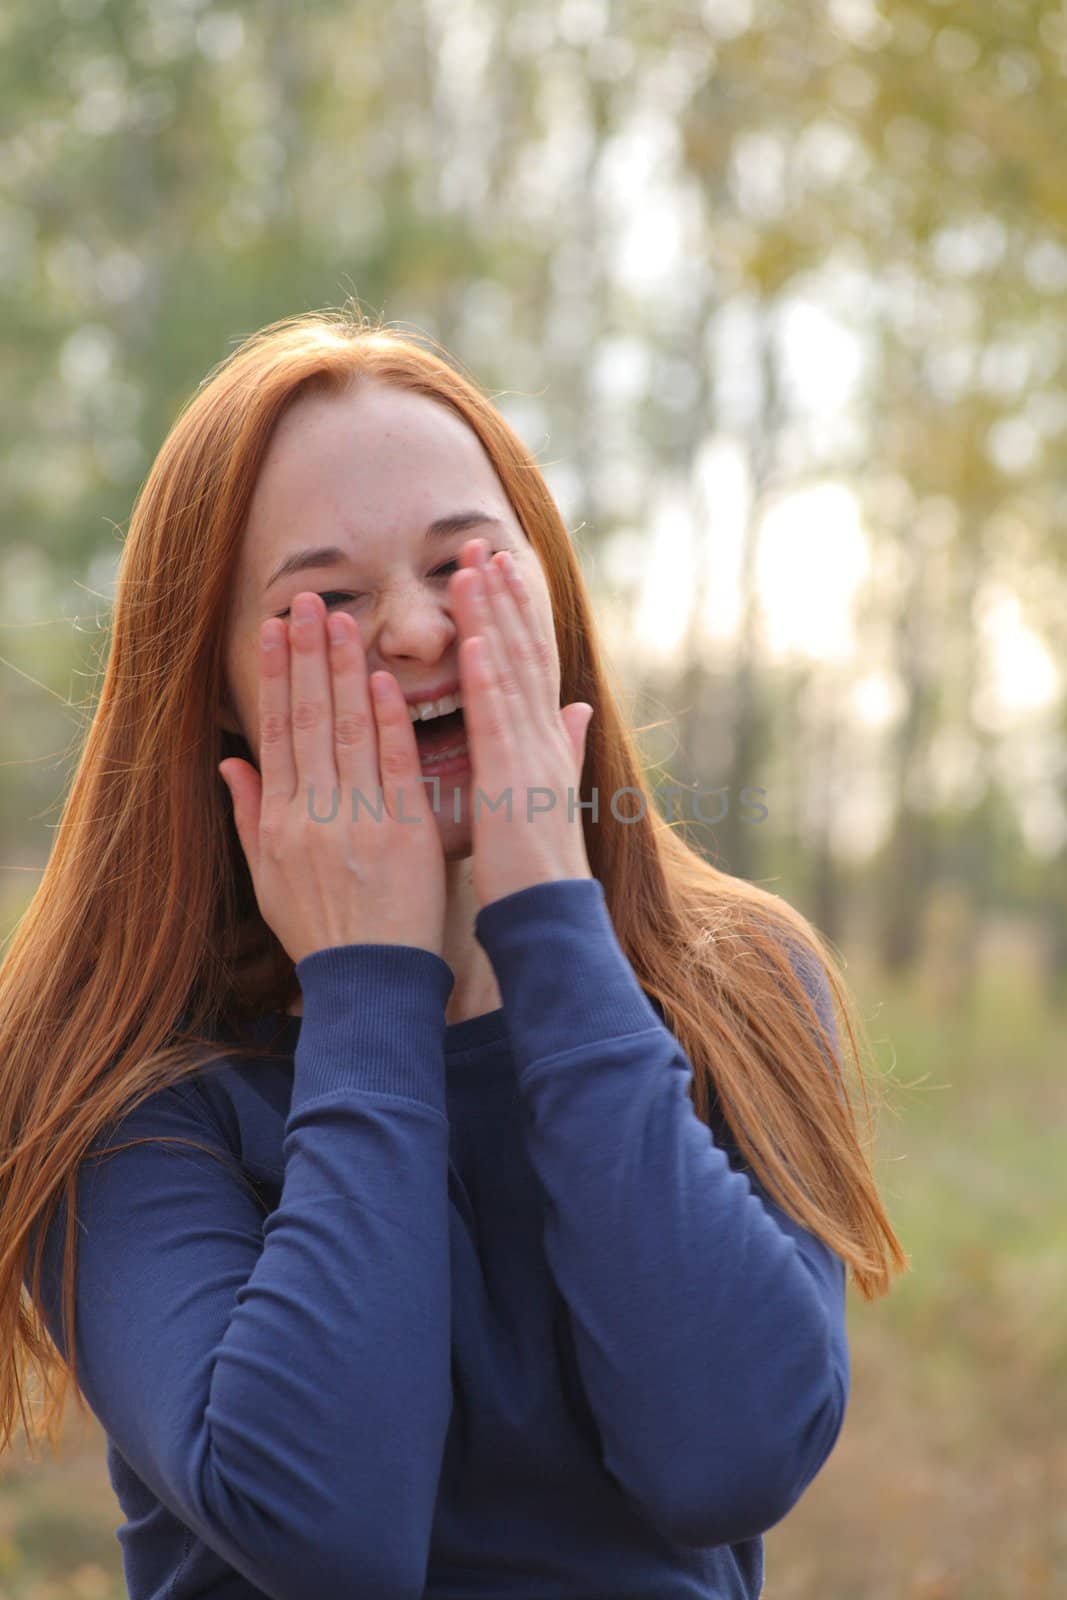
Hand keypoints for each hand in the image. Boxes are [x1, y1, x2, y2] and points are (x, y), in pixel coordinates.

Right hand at [218, 593, 446, 966]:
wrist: (370, 981)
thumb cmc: (320, 930)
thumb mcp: (267, 877)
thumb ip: (249, 815)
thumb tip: (228, 762)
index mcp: (281, 819)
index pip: (275, 732)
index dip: (274, 676)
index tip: (274, 630)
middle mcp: (314, 812)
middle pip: (307, 719)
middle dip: (307, 655)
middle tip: (307, 602)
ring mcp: (359, 819)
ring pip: (348, 731)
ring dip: (345, 672)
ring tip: (342, 621)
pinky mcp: (405, 831)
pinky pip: (395, 766)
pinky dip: (389, 722)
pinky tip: (383, 681)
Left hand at [448, 539, 594, 910]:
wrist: (549, 915)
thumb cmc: (535, 863)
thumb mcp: (548, 793)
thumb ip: (561, 746)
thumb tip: (577, 708)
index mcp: (543, 741)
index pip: (530, 662)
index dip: (516, 613)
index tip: (499, 568)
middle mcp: (542, 738)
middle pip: (524, 653)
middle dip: (504, 597)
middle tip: (482, 545)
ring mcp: (530, 755)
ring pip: (511, 672)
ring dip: (492, 618)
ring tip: (474, 569)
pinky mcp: (512, 780)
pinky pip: (498, 720)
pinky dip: (487, 677)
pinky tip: (473, 639)